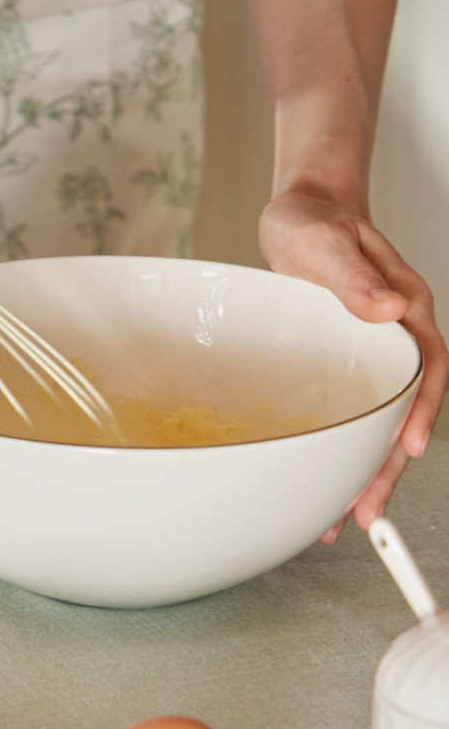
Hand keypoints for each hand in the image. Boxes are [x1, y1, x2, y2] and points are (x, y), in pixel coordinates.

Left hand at [260, 190, 447, 538]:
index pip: (427, 368)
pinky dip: (343, 445)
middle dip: (389, 464)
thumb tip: (388, 307)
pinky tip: (324, 478)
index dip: (422, 411)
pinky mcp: (345, 360)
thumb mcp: (324, 241)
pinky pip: (353, 410)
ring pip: (379, 418)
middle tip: (368, 511)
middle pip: (404, 408)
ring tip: (348, 516)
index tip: (410, 449)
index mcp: (404, 308)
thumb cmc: (314, 220)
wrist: (303, 211)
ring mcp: (372, 351)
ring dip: (367, 467)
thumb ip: (353, 274)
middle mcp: (395, 335)